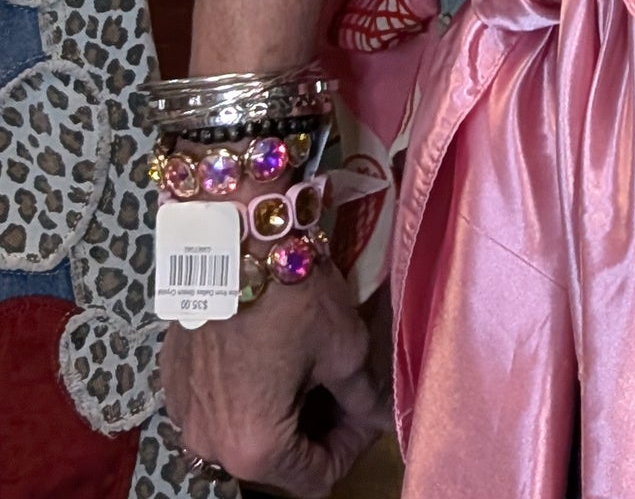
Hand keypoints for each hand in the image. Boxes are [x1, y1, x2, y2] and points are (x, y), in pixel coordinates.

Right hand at [162, 259, 388, 497]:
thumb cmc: (294, 298)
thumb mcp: (345, 349)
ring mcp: (184, 416)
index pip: (315, 479)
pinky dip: (245, 393)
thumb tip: (385, 418)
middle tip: (345, 390)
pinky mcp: (171, 382)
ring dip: (279, 413)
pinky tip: (269, 356)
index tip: (366, 412)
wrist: (234, 238)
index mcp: (255, 450)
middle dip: (316, 430)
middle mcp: (209, 446)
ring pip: (243, 434)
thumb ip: (364, 397)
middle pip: (275, 461)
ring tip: (309, 371)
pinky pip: (215, 406)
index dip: (350, 448)